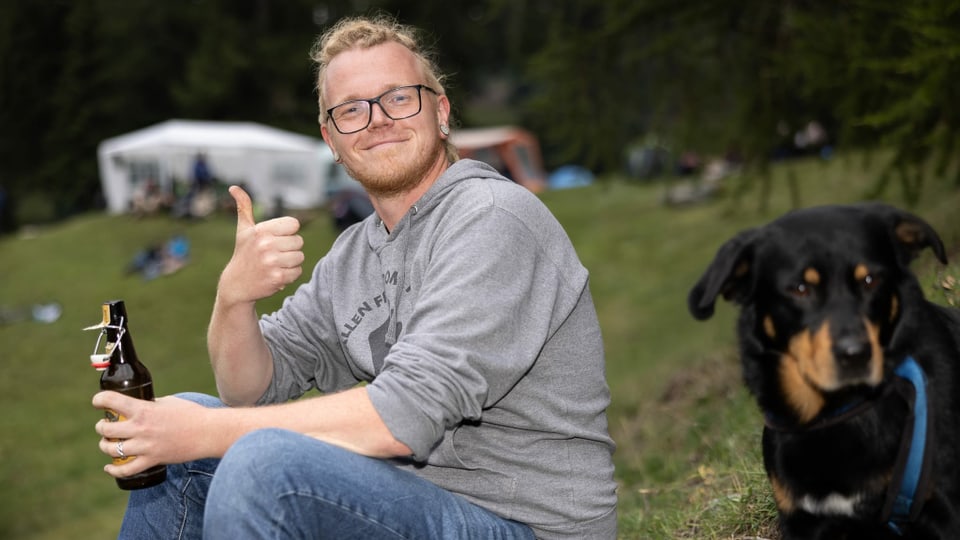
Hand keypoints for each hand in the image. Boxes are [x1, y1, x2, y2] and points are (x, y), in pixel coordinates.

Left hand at [92, 392, 212, 477]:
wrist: (208, 432)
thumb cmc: (191, 414)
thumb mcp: (168, 402)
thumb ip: (150, 404)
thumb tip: (139, 406)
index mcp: (143, 409)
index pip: (111, 401)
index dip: (99, 400)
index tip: (98, 402)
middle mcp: (140, 428)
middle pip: (106, 429)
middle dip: (101, 426)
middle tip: (105, 425)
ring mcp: (145, 446)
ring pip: (111, 449)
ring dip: (105, 445)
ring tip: (108, 443)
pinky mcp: (152, 460)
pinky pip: (126, 470)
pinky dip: (114, 471)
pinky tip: (109, 468)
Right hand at [218, 186, 304, 304]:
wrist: (236, 284)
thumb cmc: (244, 253)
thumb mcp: (243, 230)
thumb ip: (244, 207)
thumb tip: (234, 187)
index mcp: (261, 230)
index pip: (294, 224)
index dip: (287, 232)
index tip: (275, 239)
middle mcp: (266, 245)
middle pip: (299, 241)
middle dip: (289, 248)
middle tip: (273, 254)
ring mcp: (272, 262)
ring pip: (300, 257)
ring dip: (290, 262)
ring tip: (274, 264)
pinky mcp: (277, 278)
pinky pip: (298, 272)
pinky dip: (290, 275)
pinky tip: (276, 274)